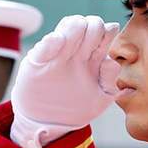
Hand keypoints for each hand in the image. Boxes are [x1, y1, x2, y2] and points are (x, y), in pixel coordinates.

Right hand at [9, 14, 121, 147]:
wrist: (48, 122)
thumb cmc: (76, 109)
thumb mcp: (99, 100)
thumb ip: (108, 81)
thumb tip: (110, 61)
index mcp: (94, 57)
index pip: (104, 32)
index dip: (107, 31)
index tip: (106, 38)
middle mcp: (77, 51)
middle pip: (89, 25)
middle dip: (94, 26)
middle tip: (92, 39)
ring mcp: (57, 54)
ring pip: (69, 26)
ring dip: (75, 26)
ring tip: (75, 34)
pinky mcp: (38, 60)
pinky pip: (45, 44)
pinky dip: (52, 40)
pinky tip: (57, 40)